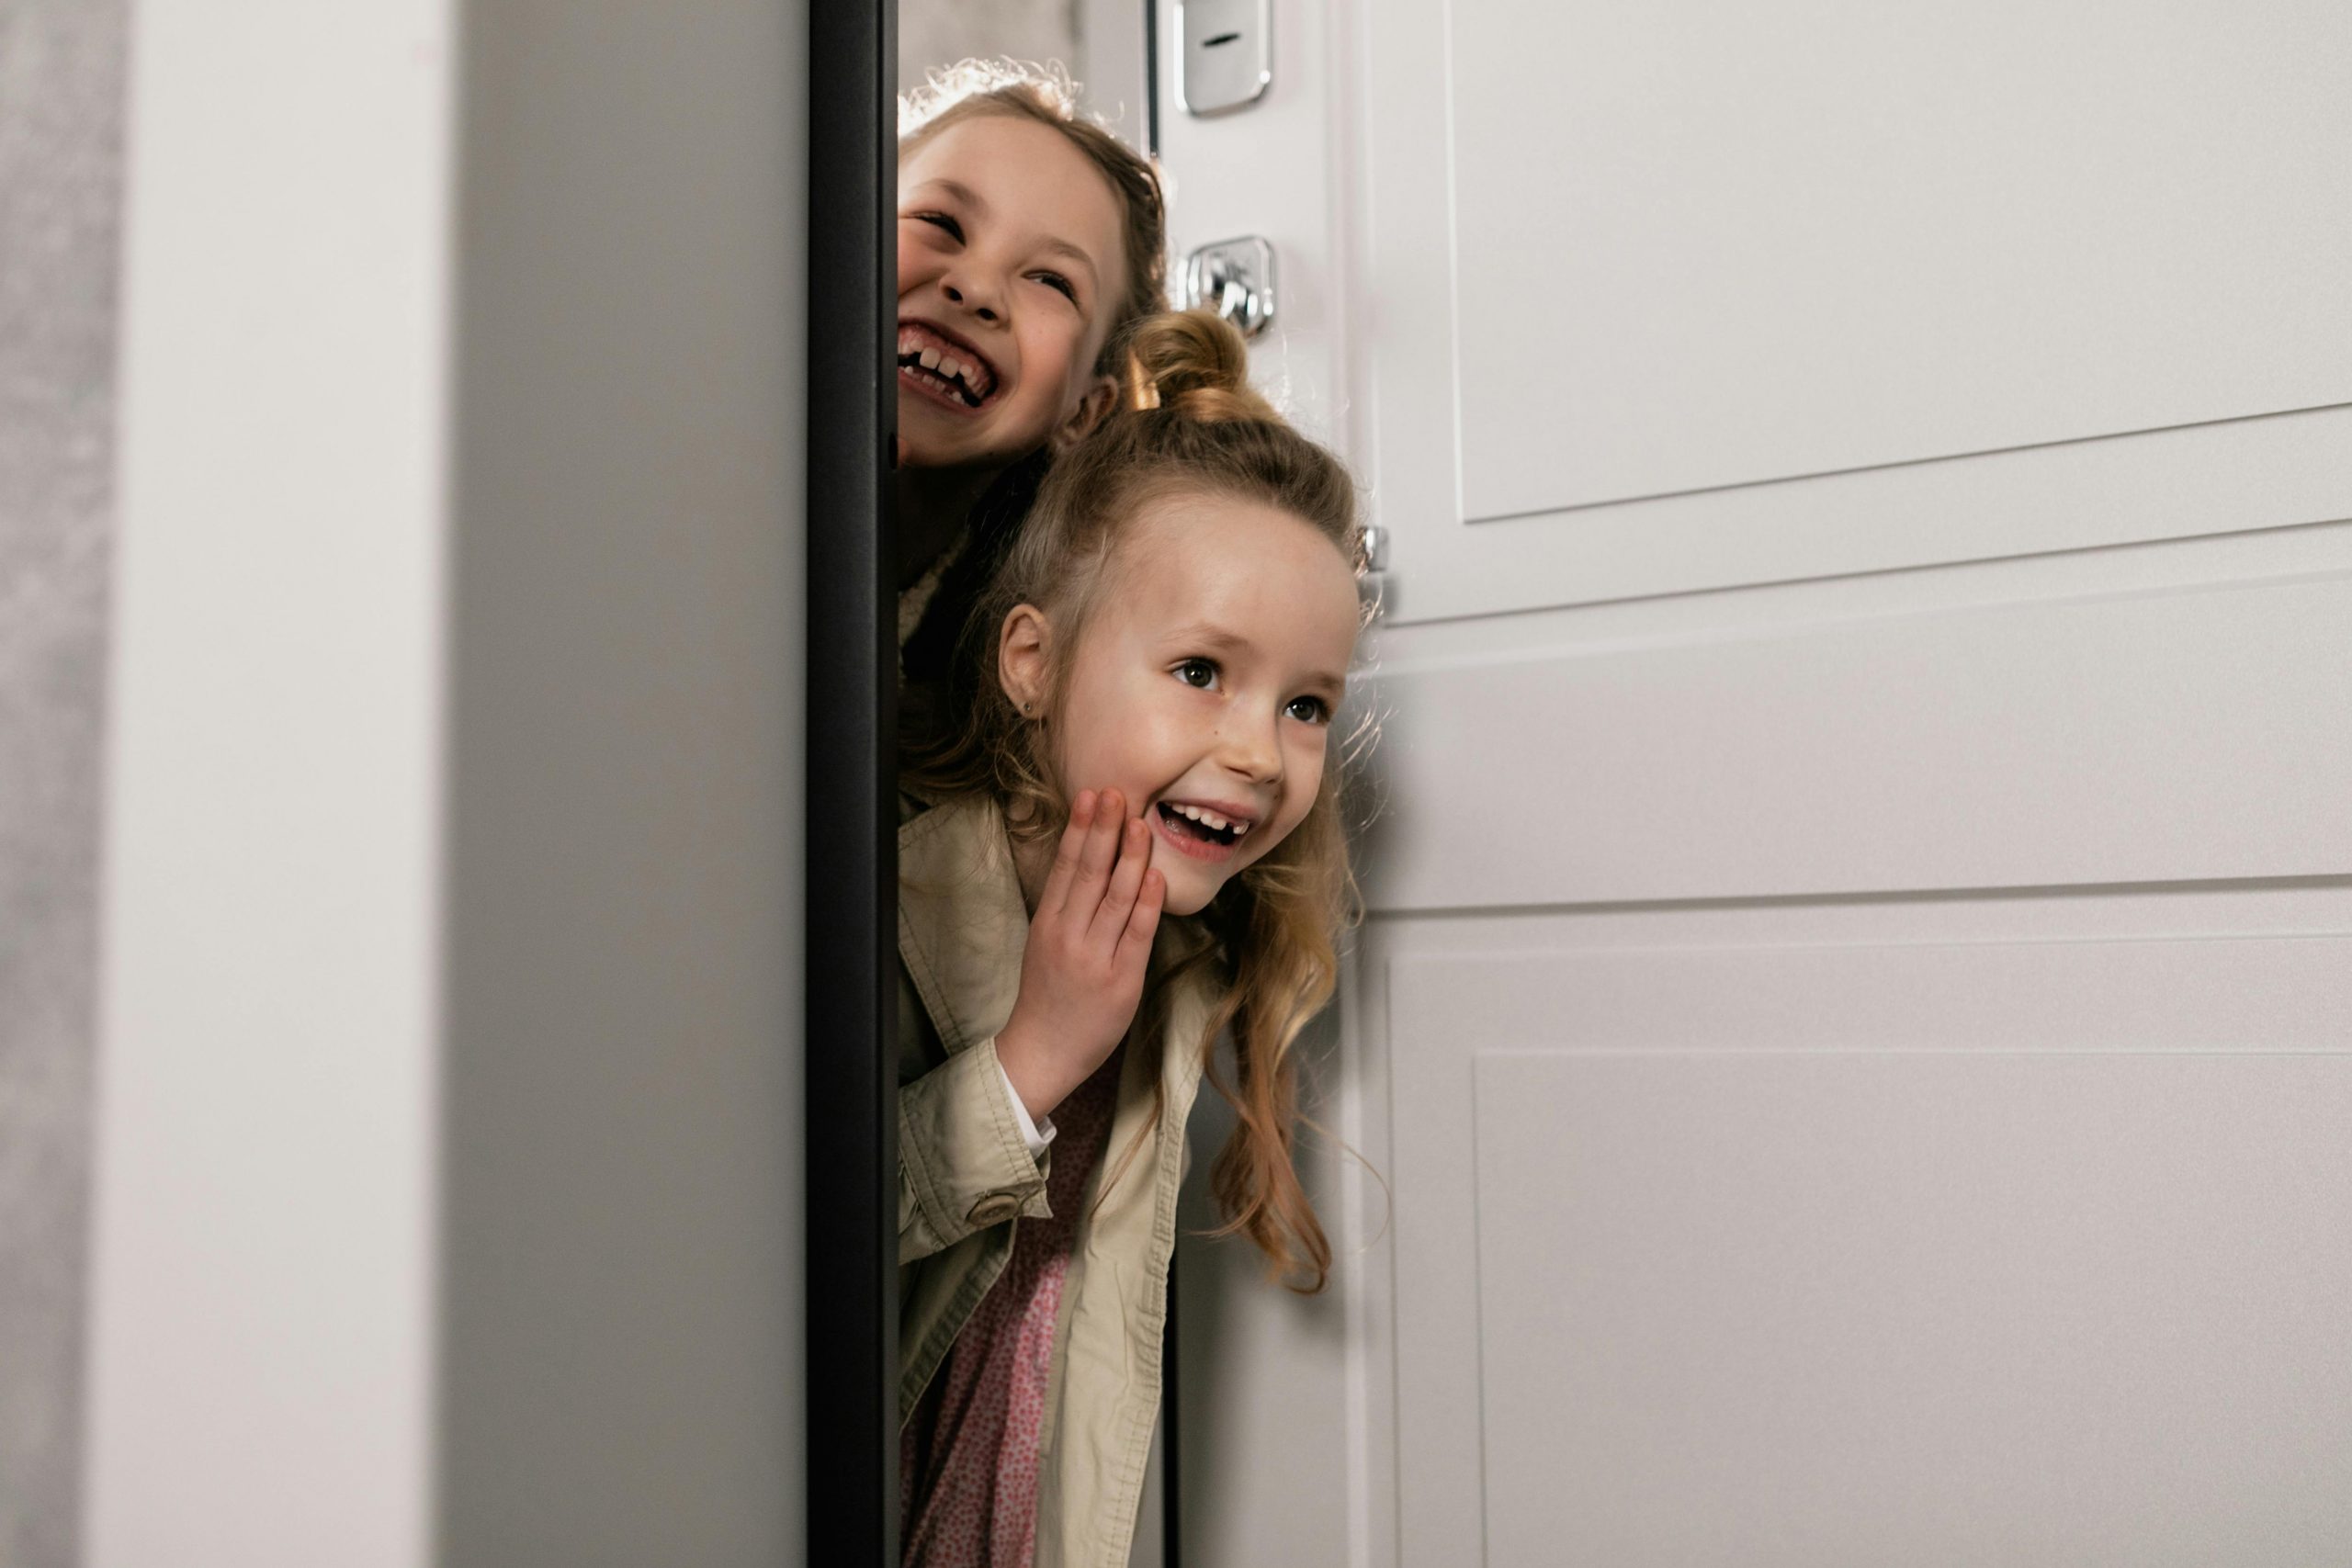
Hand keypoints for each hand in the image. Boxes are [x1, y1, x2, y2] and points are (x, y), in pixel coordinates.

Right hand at [994, 789, 1164, 1121]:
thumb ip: (1066, 909)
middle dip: (1104, 831)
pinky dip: (1148, 903)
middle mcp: (1068, 937)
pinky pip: (1137, 935)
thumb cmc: (1047, 998)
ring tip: (1142, 824)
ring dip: (1130, 858)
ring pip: (1115, 898)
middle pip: (1088, 874)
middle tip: (1116, 794)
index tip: (1091, 796)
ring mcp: (1095, 959)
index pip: (1065, 867)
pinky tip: (1157, 876)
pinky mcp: (1121, 981)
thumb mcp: (1044, 945)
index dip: (1079, 829)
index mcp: (1047, 925)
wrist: (1042, 1053)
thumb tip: (1091, 863)